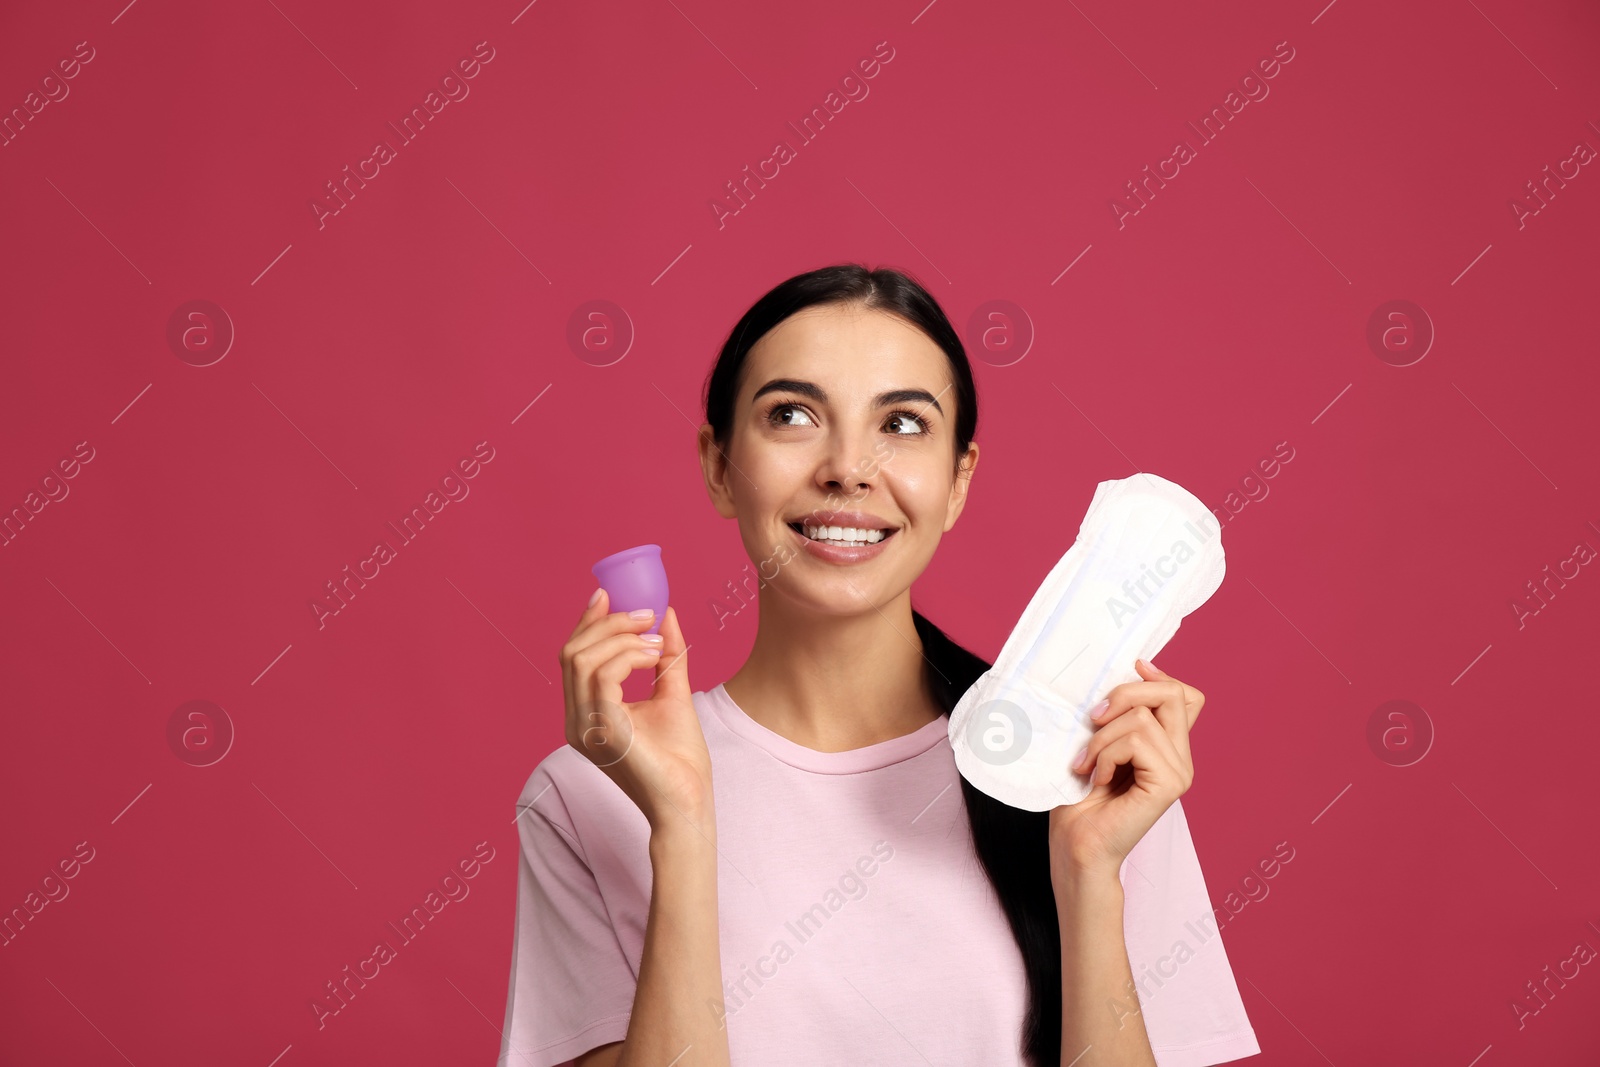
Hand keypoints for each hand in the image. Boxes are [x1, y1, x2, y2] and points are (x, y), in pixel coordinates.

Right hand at [559, 589, 713, 835]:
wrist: (689, 803)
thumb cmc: (680, 760)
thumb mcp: (673, 694)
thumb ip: (666, 655)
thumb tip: (666, 613)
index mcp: (585, 714)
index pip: (573, 658)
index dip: (587, 622)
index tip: (608, 593)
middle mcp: (576, 721)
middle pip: (571, 653)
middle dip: (607, 623)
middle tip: (645, 613)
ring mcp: (586, 728)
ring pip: (582, 659)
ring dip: (621, 637)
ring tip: (656, 638)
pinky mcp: (604, 731)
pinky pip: (603, 675)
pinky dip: (629, 655)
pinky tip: (653, 656)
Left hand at [1048, 659, 1204, 879]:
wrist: (1076, 845)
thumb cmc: (1080, 797)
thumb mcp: (1099, 742)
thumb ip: (1118, 715)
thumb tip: (1127, 671)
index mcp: (1169, 746)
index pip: (1186, 695)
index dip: (1160, 676)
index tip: (1132, 667)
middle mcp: (1182, 758)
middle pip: (1172, 693)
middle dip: (1125, 694)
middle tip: (1092, 718)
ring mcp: (1180, 772)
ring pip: (1142, 718)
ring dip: (1101, 737)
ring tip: (1087, 764)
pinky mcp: (1169, 784)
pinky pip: (1136, 741)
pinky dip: (1106, 754)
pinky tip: (1097, 778)